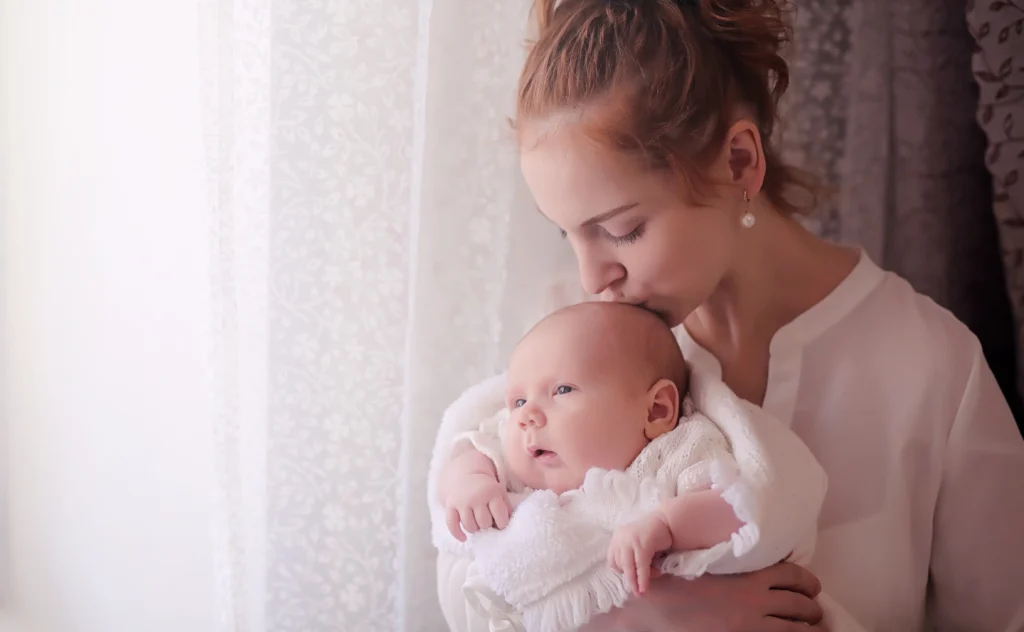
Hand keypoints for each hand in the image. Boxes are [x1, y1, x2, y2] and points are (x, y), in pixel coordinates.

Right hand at [444, 472, 510, 540]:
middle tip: (488, 524)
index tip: (501, 525)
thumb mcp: (500, 493)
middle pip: (484, 523)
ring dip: (475, 530)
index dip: (502, 524)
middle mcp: (476, 497)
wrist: (465, 475)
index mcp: (491, 492)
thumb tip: (507, 528)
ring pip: (469, 526)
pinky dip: (457, 534)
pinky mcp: (450, 505)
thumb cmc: (486, 489)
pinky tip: (464, 538)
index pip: (500, 516)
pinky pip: (451, 524)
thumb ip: (506, 508)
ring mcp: (462, 501)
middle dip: (487, 527)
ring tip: (478, 526)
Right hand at [581, 562, 824, 631]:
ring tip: (811, 630)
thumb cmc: (673, 581)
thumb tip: (756, 565)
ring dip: (808, 629)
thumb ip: (734, 565)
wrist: (652, 607)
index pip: (793, 575)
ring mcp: (749, 626)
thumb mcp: (706, 563)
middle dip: (813, 610)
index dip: (809, 582)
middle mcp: (755, 601)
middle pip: (801, 605)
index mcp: (748, 576)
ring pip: (796, 630)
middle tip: (815, 612)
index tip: (812, 587)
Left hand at [608, 513, 672, 594]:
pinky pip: (640, 567)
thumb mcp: (637, 546)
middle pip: (619, 564)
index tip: (631, 577)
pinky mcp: (642, 545)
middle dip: (629, 579)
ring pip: (629, 567)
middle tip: (637, 590)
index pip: (612, 559)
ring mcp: (630, 541)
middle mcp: (620, 538)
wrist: (667, 521)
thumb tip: (634, 580)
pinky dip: (642, 579)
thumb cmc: (653, 536)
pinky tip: (644, 588)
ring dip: (636, 582)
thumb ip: (632, 558)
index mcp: (617, 537)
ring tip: (641, 591)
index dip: (620, 571)